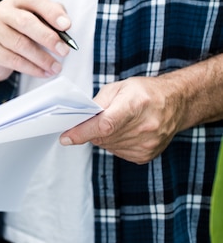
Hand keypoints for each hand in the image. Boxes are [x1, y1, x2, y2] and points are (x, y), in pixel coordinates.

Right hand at [0, 0, 72, 80]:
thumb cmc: (17, 33)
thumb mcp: (34, 20)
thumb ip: (49, 18)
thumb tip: (65, 26)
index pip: (34, 0)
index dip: (51, 12)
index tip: (66, 25)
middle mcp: (0, 11)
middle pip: (25, 22)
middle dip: (48, 37)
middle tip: (63, 50)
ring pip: (19, 44)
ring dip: (42, 58)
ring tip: (55, 67)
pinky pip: (13, 60)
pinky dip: (31, 68)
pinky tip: (43, 72)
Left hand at [60, 76, 185, 163]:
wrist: (175, 103)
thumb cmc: (145, 92)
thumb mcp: (118, 87)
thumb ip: (98, 103)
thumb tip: (80, 119)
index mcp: (135, 105)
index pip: (104, 125)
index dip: (83, 132)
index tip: (66, 137)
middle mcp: (144, 127)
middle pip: (103, 137)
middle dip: (92, 130)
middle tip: (96, 119)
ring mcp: (147, 143)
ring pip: (108, 146)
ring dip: (104, 137)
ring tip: (117, 122)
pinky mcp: (146, 155)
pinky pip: (118, 152)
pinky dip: (114, 143)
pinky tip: (124, 131)